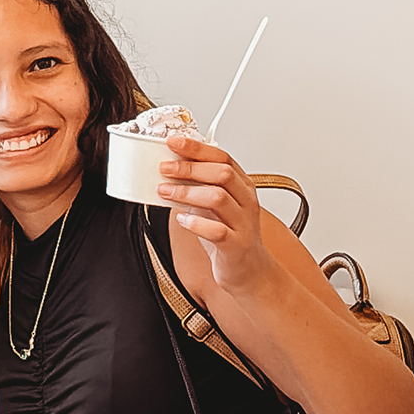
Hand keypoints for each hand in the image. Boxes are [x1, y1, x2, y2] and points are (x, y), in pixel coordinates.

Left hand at [159, 134, 275, 295]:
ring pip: (218, 198)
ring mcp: (243, 223)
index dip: (197, 148)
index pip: (223, 157)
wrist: (249, 270)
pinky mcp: (236, 245)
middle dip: (189, 168)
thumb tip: (171, 169)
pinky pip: (217, 231)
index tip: (174, 142)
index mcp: (242, 186)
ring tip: (165, 192)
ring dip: (187, 192)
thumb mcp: (214, 206)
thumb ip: (199, 188)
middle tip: (164, 168)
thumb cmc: (229, 236)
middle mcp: (246, 201)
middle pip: (222, 174)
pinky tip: (182, 220)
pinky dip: (196, 223)